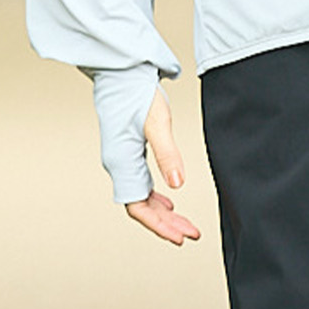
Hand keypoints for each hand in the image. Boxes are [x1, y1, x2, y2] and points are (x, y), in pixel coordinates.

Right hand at [124, 85, 201, 244]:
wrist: (122, 70)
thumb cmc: (137, 92)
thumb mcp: (158, 122)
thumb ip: (167, 154)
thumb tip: (178, 186)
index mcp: (121, 162)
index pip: (138, 207)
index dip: (159, 226)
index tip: (180, 238)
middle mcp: (118, 164)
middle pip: (140, 207)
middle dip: (165, 225)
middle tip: (191, 235)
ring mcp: (121, 158)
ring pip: (141, 196)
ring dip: (163, 213)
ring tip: (185, 223)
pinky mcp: (127, 150)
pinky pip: (140, 182)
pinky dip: (156, 197)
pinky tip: (169, 201)